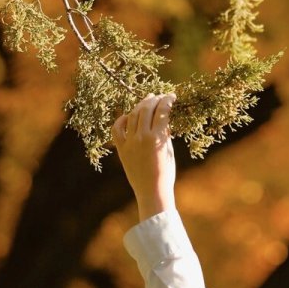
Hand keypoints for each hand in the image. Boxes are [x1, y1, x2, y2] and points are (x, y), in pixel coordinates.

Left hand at [112, 93, 176, 220]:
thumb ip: (165, 133)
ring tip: (146, 100)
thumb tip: (163, 119)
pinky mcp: (121, 149)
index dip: (167, 100)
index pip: (162, 111)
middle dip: (154, 99)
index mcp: (157, 138)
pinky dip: (122, 120)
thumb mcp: (169, 150)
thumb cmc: (166, 173)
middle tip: (159, 96)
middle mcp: (142, 137)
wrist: (152, 191)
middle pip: (146, 109)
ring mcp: (130, 142)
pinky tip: (127, 116)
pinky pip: (117, 129)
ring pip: (132, 115)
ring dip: (140, 105)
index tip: (171, 96)